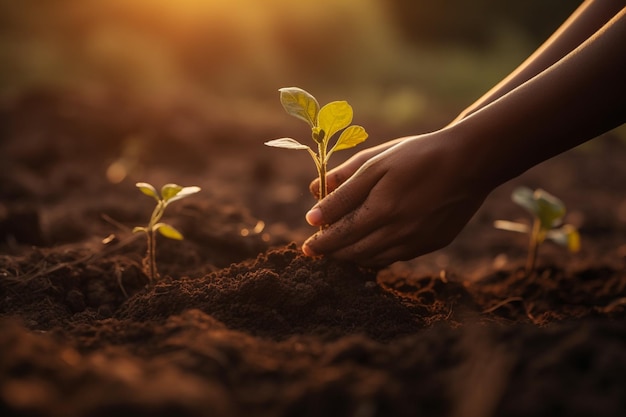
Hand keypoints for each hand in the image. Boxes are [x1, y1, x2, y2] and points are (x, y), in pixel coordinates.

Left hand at [302, 131, 489, 267]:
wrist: (470, 161)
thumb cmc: (419, 155)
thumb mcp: (378, 161)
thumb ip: (345, 182)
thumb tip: (313, 194)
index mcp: (381, 209)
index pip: (340, 235)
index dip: (320, 243)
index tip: (307, 247)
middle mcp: (398, 232)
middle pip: (354, 252)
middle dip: (332, 253)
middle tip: (318, 251)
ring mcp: (417, 242)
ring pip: (374, 260)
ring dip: (352, 258)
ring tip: (339, 251)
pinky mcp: (432, 244)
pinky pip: (395, 258)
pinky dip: (376, 256)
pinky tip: (369, 248)